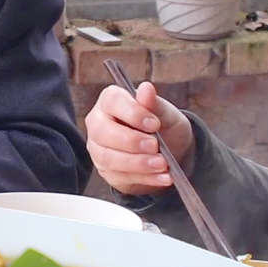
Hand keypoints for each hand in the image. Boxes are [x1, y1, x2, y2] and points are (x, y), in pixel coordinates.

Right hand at [85, 81, 194, 195]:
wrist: (169, 152)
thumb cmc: (162, 125)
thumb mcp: (165, 113)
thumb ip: (154, 104)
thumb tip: (146, 88)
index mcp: (110, 101)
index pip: (112, 102)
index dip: (132, 113)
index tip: (154, 124)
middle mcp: (98, 123)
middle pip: (103, 132)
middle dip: (131, 142)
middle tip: (156, 146)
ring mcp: (99, 149)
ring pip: (108, 158)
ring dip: (138, 163)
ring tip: (162, 164)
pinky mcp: (106, 171)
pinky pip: (120, 177)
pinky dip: (145, 178)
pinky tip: (162, 176)